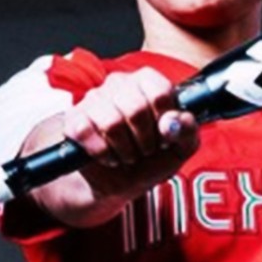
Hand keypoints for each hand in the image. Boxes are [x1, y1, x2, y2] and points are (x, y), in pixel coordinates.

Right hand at [21, 67, 199, 226]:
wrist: (118, 180)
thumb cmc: (151, 157)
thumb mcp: (180, 147)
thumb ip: (187, 131)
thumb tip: (172, 122)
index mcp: (148, 81)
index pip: (160, 92)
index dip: (165, 121)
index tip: (163, 135)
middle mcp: (119, 82)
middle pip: (136, 108)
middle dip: (145, 140)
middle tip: (145, 149)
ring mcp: (93, 99)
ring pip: (111, 123)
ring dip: (124, 150)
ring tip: (128, 154)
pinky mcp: (74, 119)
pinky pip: (86, 133)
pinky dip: (103, 153)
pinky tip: (109, 156)